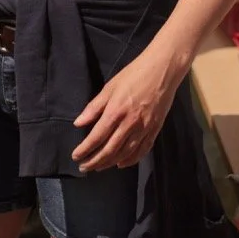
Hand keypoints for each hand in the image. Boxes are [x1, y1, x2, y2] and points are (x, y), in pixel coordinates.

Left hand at [71, 52, 183, 171]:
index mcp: (116, 112)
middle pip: (109, 150)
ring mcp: (144, 128)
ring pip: (125, 153)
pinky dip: (131, 160)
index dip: (85, 149)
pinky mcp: (155, 129)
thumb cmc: (134, 74)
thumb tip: (78, 123)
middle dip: (94, 161)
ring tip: (98, 167)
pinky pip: (142, 150)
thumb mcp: (110, 87)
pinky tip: (121, 164)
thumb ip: (94, 107)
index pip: (96, 137)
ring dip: (110, 163)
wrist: (162, 70)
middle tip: (83, 167)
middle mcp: (129, 124)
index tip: (75, 156)